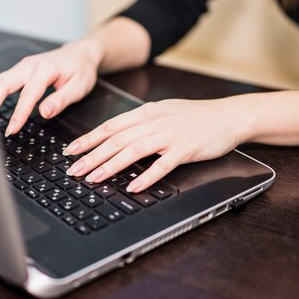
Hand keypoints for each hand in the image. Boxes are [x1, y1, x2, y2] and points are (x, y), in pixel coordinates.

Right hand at [0, 40, 102, 135]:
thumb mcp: (79, 87)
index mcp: (45, 69)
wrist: (80, 54)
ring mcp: (21, 66)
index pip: (28, 94)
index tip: (12, 130)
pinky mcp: (18, 71)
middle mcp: (29, 65)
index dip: (19, 113)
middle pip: (2, 84)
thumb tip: (44, 112)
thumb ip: (61, 100)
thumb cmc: (81, 70)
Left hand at [63, 98, 247, 192]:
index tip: (71, 152)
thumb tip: (114, 137)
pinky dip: (146, 176)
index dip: (88, 139)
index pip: (110, 127)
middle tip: (74, 170)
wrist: (228, 116)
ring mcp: (170, 135)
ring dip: (111, 166)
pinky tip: (133, 186)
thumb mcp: (163, 113)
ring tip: (94, 179)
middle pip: (116, 140)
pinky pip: (162, 165)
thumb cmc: (194, 117)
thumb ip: (140, 124)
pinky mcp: (185, 149)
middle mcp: (154, 121)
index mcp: (146, 112)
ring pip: (133, 151)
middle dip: (91, 156)